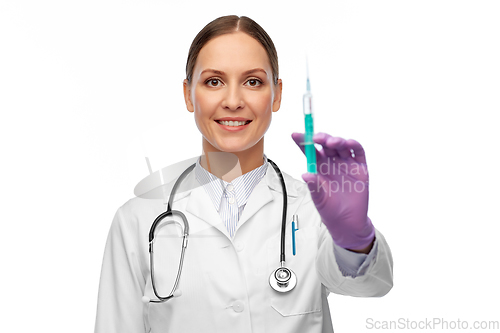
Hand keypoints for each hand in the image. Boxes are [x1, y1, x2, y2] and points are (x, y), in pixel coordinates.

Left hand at [292, 132, 374, 250]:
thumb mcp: (319, 199)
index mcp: (319, 167)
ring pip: (341, 146)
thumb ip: (314, 186)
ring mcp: (346, 163)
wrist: (347, 222)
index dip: (303, 141)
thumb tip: (306, 174)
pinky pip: (358, 152)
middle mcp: (332, 162)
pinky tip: (348, 143)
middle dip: (321, 138)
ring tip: (330, 142)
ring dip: (336, 140)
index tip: (295, 135)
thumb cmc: (330, 209)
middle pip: (326, 144)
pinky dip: (354, 145)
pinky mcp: (360, 168)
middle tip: (316, 138)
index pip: (310, 151)